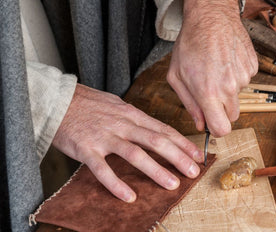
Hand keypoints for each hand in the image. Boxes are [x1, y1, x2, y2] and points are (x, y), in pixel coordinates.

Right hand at [52, 84, 202, 201]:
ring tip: (172, 184)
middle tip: (193, 172)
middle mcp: (122, 124)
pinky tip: (129, 197)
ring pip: (135, 154)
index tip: (198, 155)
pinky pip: (103, 169)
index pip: (163, 129)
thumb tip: (155, 129)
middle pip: (156, 141)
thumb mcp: (117, 105)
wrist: (55, 99)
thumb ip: (136, 118)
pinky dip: (116, 184)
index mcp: (132, 114)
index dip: (183, 143)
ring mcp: (105, 136)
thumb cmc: (88, 104)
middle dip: (178, 157)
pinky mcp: (86, 149)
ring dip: (156, 170)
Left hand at [167, 0, 257, 136]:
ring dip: (229, 89)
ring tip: (216, 69)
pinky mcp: (253, 67)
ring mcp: (244, 77)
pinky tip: (226, 61)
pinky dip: (237, 75)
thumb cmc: (190, 43)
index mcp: (209, 93)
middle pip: (232, 116)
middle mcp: (229, 88)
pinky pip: (246, 80)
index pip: (222, 129)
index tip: (212, 121)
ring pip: (239, 96)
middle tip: (211, 92)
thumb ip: (189, 104)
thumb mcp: (177, 75)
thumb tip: (200, 124)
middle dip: (222, 109)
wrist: (211, 16)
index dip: (216, 128)